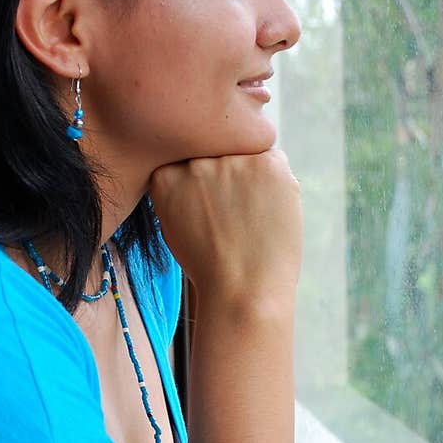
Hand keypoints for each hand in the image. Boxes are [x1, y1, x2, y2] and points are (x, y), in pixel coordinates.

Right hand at [148, 149, 302, 307]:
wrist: (243, 292)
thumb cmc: (209, 266)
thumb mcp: (172, 224)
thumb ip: (178, 187)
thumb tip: (195, 161)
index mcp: (165, 175)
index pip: (189, 156)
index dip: (205, 180)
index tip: (211, 206)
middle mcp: (194, 162)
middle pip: (217, 150)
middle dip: (229, 175)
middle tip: (235, 214)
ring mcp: (230, 160)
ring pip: (246, 152)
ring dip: (254, 176)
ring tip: (252, 217)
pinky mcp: (266, 163)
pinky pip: (274, 159)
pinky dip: (277, 182)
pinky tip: (269, 212)